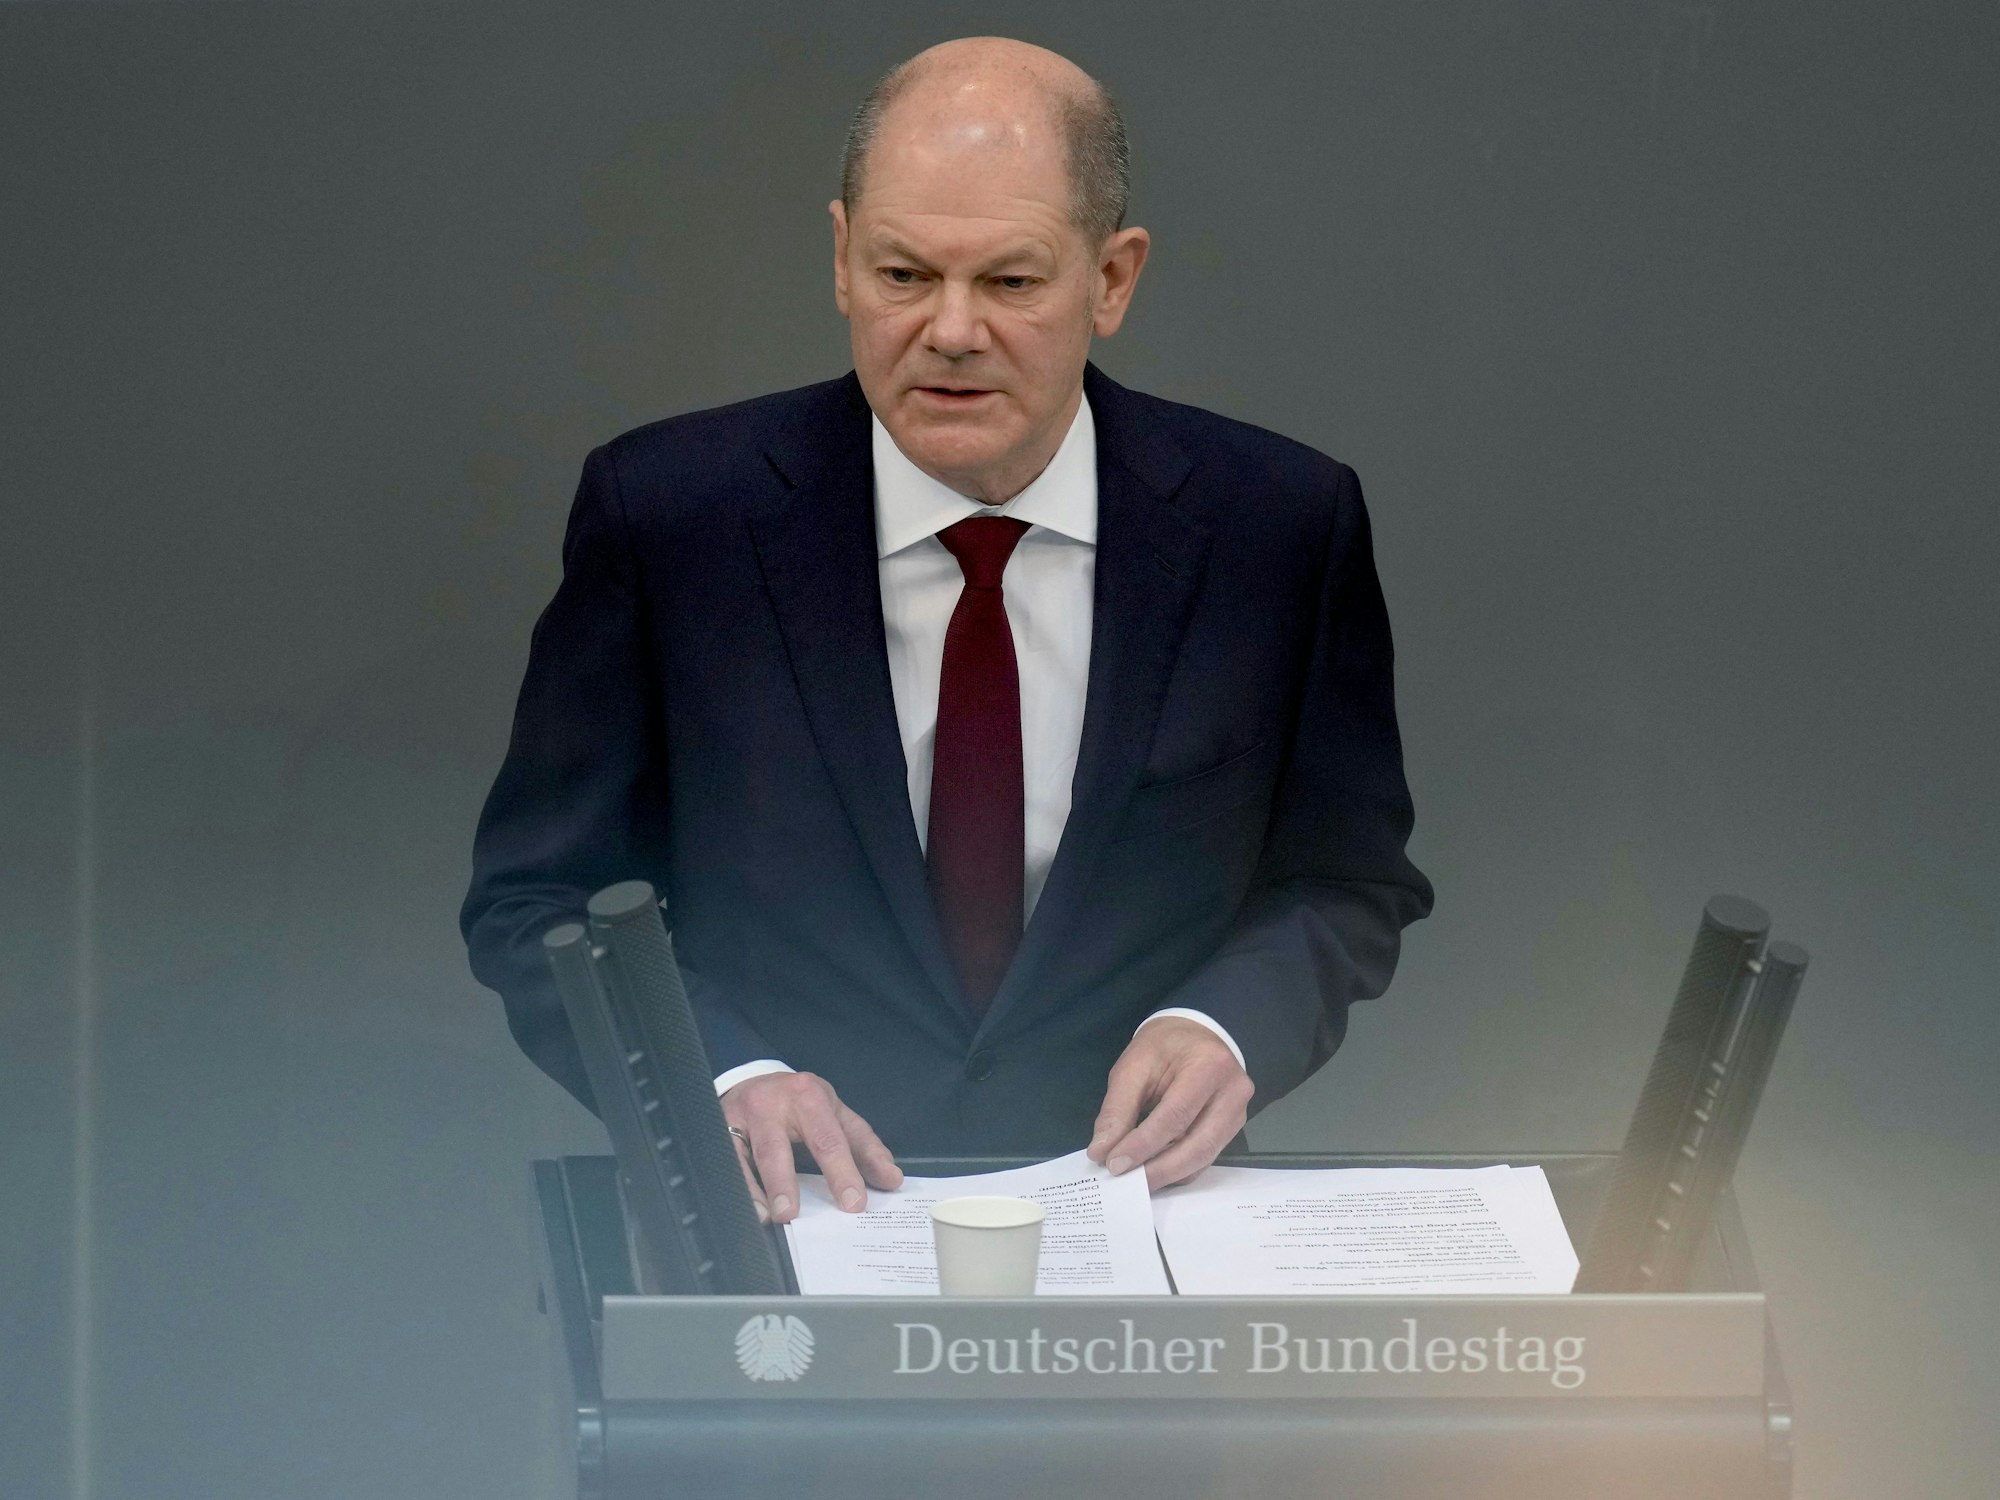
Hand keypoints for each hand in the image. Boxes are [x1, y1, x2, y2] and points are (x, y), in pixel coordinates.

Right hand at [721, 1071, 902, 1224]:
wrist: (750, 1081)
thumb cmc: (800, 1104)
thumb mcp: (835, 1115)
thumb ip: (863, 1146)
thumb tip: (892, 1180)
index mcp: (810, 1096)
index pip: (830, 1139)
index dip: (844, 1172)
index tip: (855, 1204)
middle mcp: (775, 1103)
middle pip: (785, 1147)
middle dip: (795, 1182)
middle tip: (803, 1216)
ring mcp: (744, 1115)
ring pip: (755, 1154)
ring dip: (766, 1187)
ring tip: (776, 1216)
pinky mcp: (720, 1129)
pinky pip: (729, 1162)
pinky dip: (741, 1188)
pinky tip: (753, 1209)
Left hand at [1086, 1017, 1254, 1190]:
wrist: (1195, 1035)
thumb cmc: (1163, 1046)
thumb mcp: (1133, 1066)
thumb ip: (1117, 1109)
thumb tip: (1102, 1151)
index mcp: (1209, 1066)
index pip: (1176, 1115)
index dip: (1144, 1144)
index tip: (1114, 1164)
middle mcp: (1234, 1092)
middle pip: (1198, 1144)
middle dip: (1158, 1169)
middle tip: (1126, 1183)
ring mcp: (1239, 1112)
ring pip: (1204, 1157)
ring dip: (1168, 1174)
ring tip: (1136, 1181)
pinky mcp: (1233, 1128)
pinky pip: (1206, 1158)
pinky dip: (1179, 1170)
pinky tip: (1154, 1172)